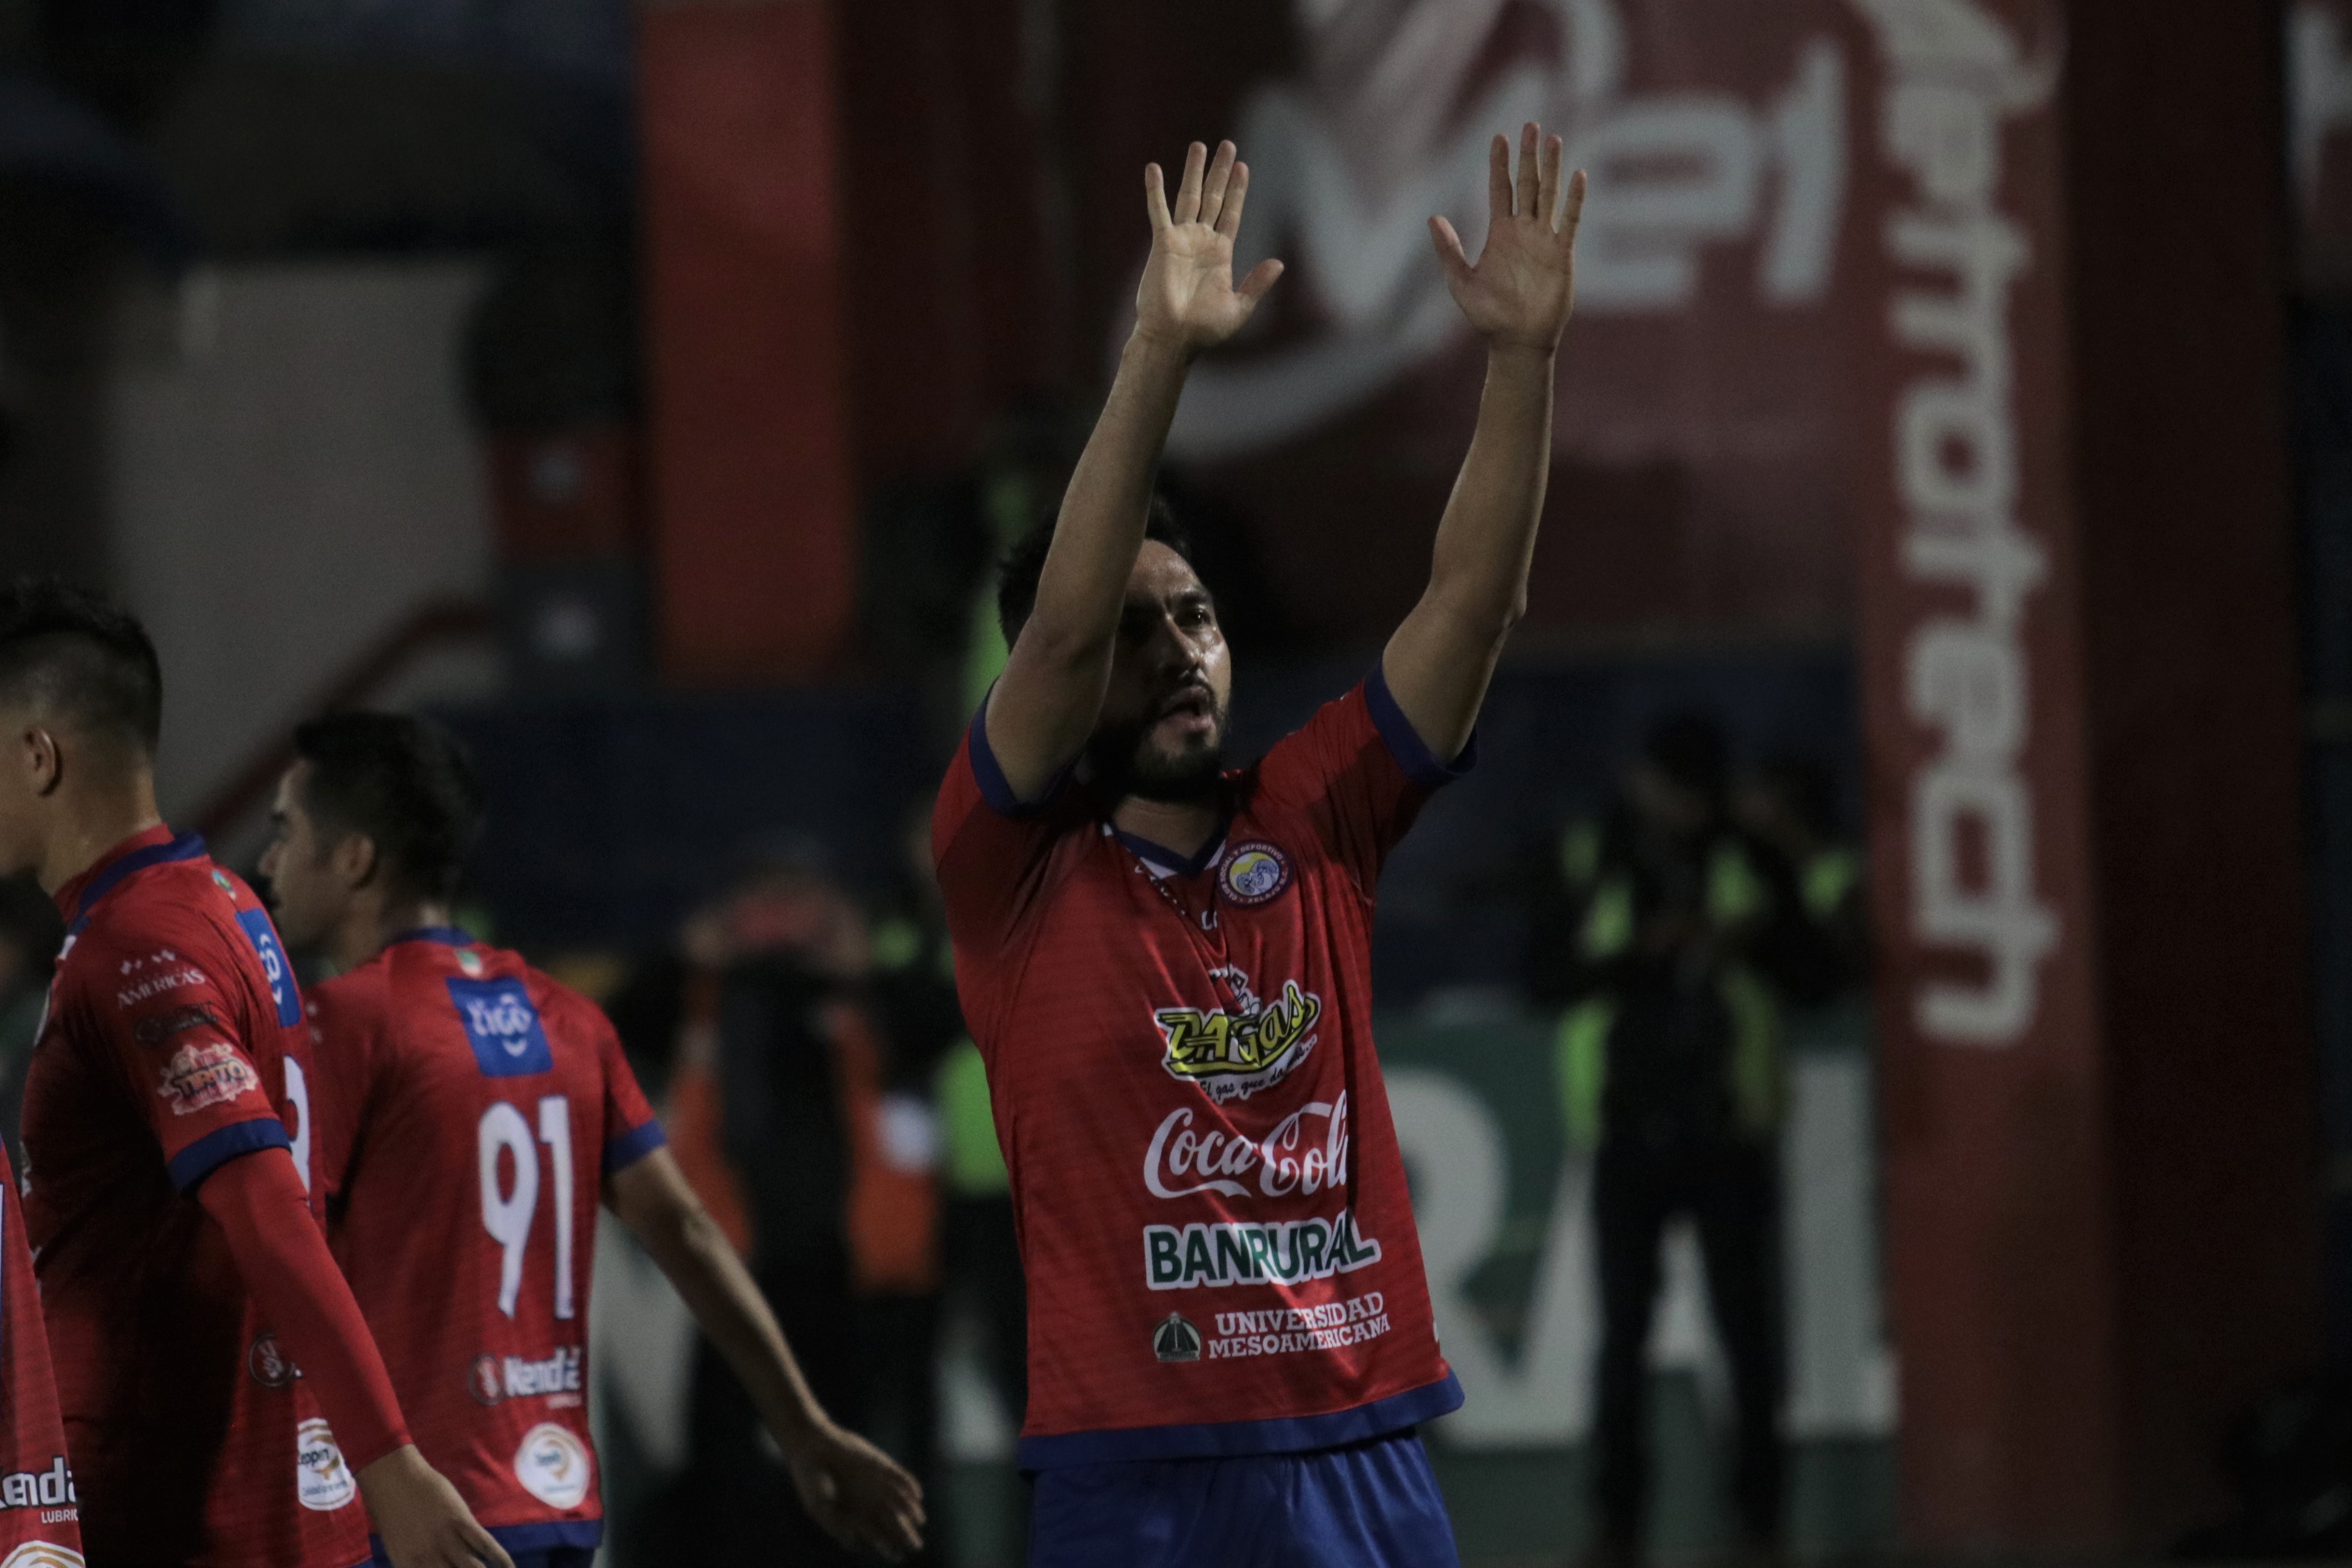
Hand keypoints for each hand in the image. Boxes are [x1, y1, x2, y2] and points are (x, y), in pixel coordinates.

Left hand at [359, 1446, 514, 1567]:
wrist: (392, 1480)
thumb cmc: (390, 1511)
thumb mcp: (397, 1546)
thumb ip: (416, 1561)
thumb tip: (439, 1566)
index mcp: (407, 1567)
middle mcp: (427, 1559)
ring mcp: (445, 1540)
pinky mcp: (460, 1521)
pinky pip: (484, 1544)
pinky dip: (500, 1557)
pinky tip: (509, 1567)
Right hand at [781, 1420, 926, 1560]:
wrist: (810, 1446)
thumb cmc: (810, 1480)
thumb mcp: (818, 1508)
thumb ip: (835, 1525)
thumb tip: (852, 1543)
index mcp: (853, 1514)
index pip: (876, 1534)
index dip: (887, 1546)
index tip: (897, 1556)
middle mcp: (868, 1500)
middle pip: (892, 1521)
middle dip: (904, 1534)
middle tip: (916, 1546)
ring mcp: (875, 1482)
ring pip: (899, 1500)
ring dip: (911, 1510)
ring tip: (919, 1520)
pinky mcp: (879, 1465)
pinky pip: (900, 1476)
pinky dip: (909, 1484)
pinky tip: (917, 1495)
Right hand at [1135, 139, 1283, 354]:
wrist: (1174, 338)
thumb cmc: (1204, 330)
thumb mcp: (1239, 308)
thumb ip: (1257, 284)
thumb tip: (1279, 263)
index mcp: (1220, 254)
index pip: (1232, 213)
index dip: (1237, 190)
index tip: (1243, 166)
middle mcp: (1201, 241)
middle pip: (1213, 197)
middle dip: (1220, 172)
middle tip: (1227, 145)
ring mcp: (1182, 240)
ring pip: (1189, 197)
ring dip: (1194, 171)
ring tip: (1199, 146)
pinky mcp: (1163, 244)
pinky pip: (1159, 211)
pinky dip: (1155, 190)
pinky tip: (1153, 168)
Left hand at [1430, 122, 1586, 352]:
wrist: (1515, 342)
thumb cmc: (1487, 316)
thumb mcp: (1460, 282)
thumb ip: (1448, 250)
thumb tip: (1432, 218)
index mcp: (1500, 233)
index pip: (1501, 189)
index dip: (1499, 164)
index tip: (1499, 136)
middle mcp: (1523, 231)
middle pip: (1528, 183)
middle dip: (1528, 155)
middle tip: (1530, 124)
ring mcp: (1545, 240)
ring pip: (1549, 195)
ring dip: (1551, 167)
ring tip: (1553, 139)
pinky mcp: (1562, 254)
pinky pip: (1570, 221)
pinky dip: (1575, 200)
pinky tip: (1578, 175)